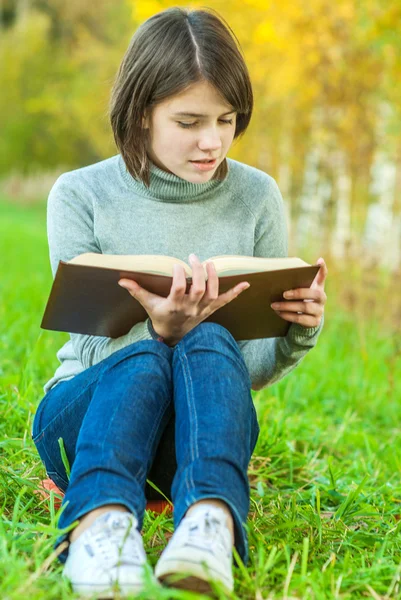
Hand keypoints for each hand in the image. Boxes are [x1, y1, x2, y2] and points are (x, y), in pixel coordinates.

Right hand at [118, 253, 250, 344]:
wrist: (173, 336)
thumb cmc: (160, 316)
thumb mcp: (148, 304)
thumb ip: (137, 291)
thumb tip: (121, 279)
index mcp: (174, 305)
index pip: (179, 289)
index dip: (181, 275)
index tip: (179, 264)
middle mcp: (191, 308)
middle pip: (199, 289)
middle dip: (199, 272)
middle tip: (194, 257)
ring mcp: (203, 310)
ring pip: (213, 294)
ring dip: (214, 277)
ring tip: (210, 263)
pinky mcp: (211, 310)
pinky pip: (225, 301)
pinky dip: (235, 293)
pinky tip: (245, 283)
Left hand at [270, 257, 327, 328]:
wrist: (305, 318)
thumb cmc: (299, 299)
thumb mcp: (299, 289)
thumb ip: (293, 282)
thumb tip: (276, 276)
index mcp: (318, 286)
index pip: (323, 275)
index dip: (322, 268)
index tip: (319, 260)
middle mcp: (322, 297)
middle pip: (314, 294)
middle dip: (298, 293)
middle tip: (284, 294)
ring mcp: (320, 310)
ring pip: (305, 307)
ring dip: (287, 306)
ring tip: (274, 305)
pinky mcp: (315, 322)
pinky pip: (301, 318)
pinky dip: (288, 315)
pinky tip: (279, 313)